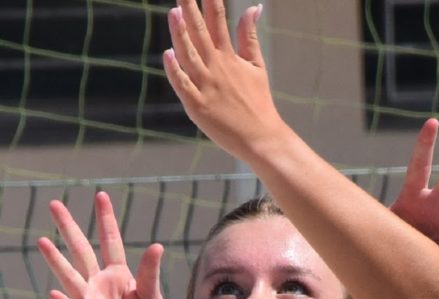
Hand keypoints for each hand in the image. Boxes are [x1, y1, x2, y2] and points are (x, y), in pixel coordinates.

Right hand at [36, 192, 164, 298]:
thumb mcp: (153, 298)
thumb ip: (150, 273)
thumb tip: (156, 245)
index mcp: (119, 275)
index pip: (110, 242)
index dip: (105, 220)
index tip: (100, 195)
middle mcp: (100, 284)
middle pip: (82, 251)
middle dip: (69, 228)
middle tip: (54, 204)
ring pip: (71, 275)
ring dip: (57, 260)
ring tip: (42, 241)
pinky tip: (56, 293)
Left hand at [163, 0, 284, 161]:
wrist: (262, 138)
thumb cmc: (258, 102)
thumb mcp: (257, 65)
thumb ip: (249, 36)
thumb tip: (254, 7)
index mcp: (229, 57)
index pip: (218, 21)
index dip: (210, 1)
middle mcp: (217, 68)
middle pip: (200, 33)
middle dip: (190, 9)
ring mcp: (207, 87)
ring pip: (189, 55)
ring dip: (181, 34)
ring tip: (174, 12)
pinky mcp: (198, 107)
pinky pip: (183, 86)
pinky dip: (176, 71)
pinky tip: (168, 54)